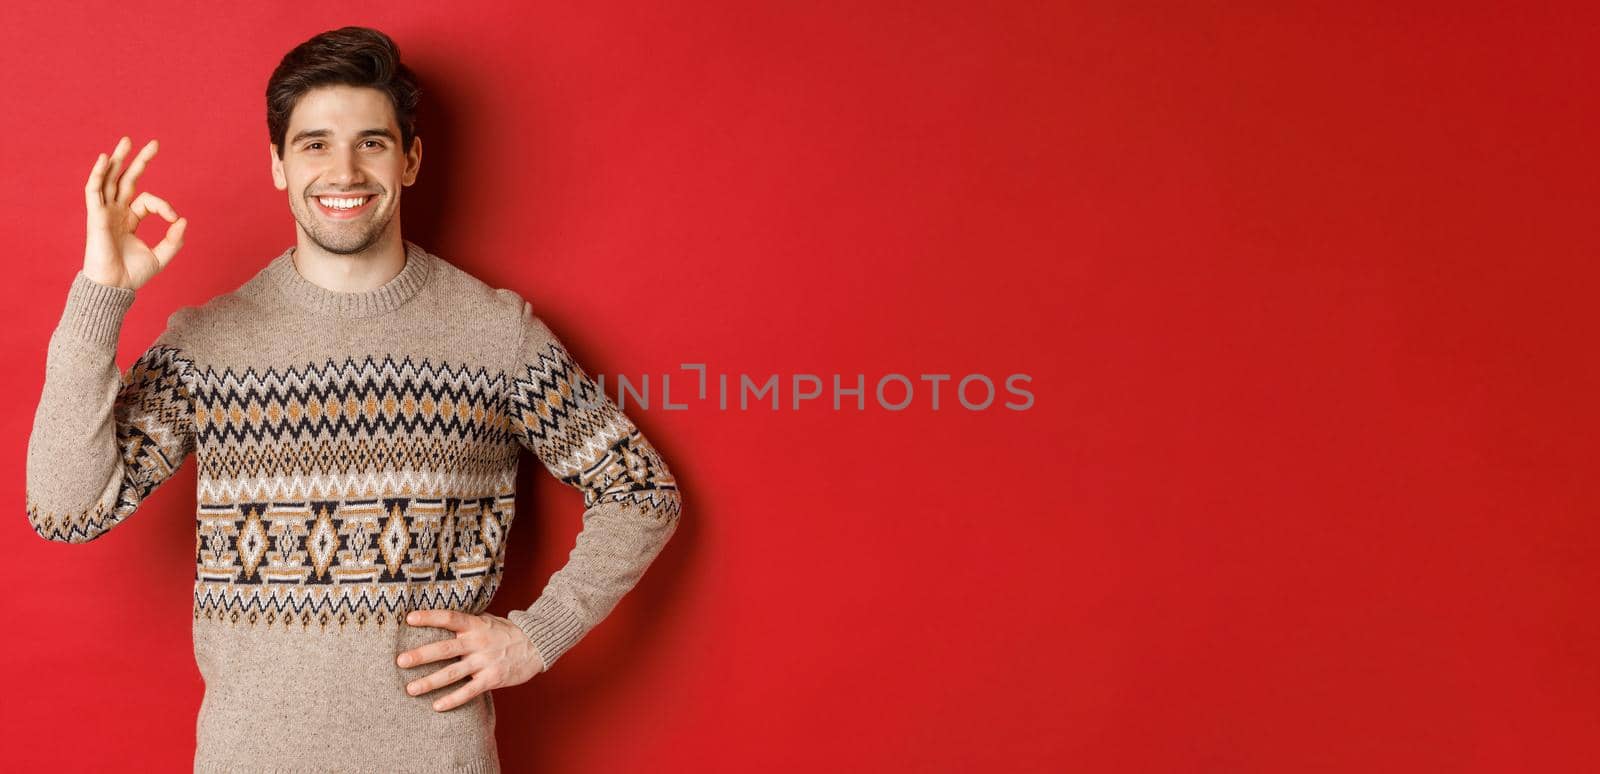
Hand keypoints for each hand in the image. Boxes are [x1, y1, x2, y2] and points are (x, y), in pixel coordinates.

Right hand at [83, 135, 187, 290]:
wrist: (115, 287)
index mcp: (129, 219)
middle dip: (139, 161)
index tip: (175, 219)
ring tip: (127, 140)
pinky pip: (93, 190)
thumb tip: (184, 220)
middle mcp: (115, 212)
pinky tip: (106, 159)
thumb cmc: (132, 275)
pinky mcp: (95, 216)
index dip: (164, 206)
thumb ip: (174, 240)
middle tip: (155, 143)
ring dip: (117, 159)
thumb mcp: (161, 257)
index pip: (148, 201)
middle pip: (126, 179)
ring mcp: (104, 212)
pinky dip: (98, 174)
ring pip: (110, 179)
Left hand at [396, 610, 546, 711]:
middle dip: (421, 655)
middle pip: (445, 648)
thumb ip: (467, 622)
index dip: (430, 617)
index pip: (449, 618)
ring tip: (411, 689)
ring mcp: (485, 661)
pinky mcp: (492, 678)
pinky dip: (453, 700)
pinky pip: (469, 691)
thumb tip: (441, 619)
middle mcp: (478, 642)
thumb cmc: (508, 632)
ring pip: (453, 673)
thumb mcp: (488, 620)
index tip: (409, 619)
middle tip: (400, 662)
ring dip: (430, 682)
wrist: (537, 645)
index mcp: (476, 625)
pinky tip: (437, 706)